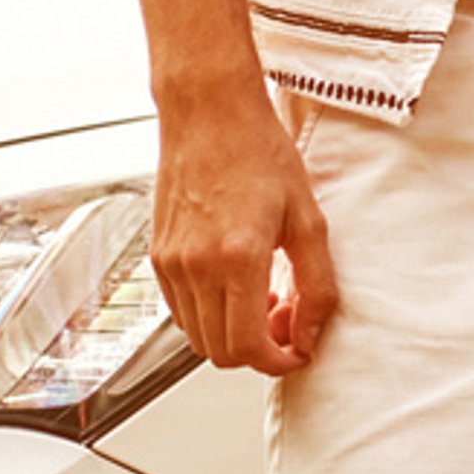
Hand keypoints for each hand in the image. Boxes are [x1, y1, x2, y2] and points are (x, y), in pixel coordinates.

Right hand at [152, 83, 340, 373]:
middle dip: (257, 352)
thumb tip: (308, 336)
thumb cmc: (259, 153)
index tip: (297, 350)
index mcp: (237, 258)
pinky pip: (181, 311)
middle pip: (219, 352)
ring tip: (264, 298)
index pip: (247, 347)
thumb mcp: (308, 219)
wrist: (209, 112)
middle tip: (286, 321)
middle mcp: (195, 266)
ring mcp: (170, 263)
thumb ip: (316, 286)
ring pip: (197, 337)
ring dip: (232, 335)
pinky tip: (236, 285)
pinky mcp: (157, 256)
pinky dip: (209, 316)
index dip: (277, 362)